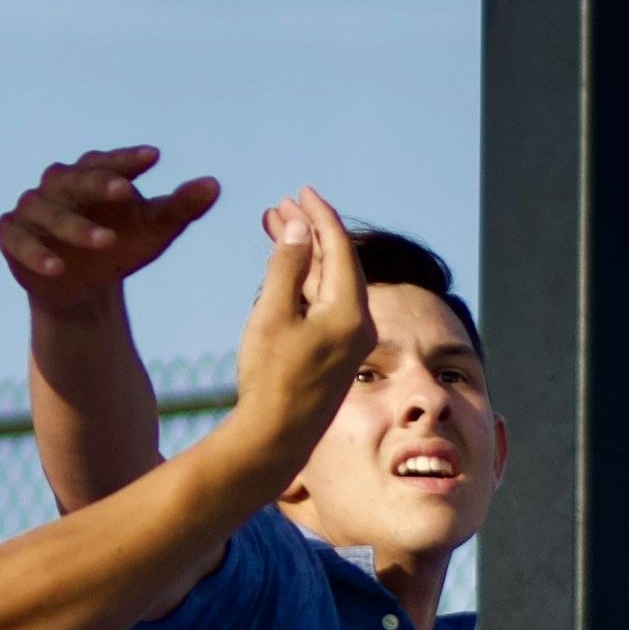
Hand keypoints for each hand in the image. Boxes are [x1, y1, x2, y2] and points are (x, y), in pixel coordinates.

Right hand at [0, 147, 219, 314]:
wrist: (83, 285)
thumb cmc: (122, 245)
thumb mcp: (155, 230)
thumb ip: (181, 207)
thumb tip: (214, 184)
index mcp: (93, 174)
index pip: (109, 161)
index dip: (128, 159)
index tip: (154, 158)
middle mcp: (59, 184)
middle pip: (75, 178)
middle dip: (99, 183)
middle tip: (127, 192)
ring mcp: (32, 208)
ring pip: (47, 210)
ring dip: (75, 225)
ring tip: (105, 241)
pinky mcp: (11, 235)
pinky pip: (18, 239)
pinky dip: (35, 252)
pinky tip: (56, 267)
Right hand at [228, 190, 367, 467]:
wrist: (274, 438)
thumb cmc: (270, 378)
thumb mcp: (272, 314)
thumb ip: (287, 266)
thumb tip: (300, 227)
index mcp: (349, 311)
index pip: (339, 247)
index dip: (319, 215)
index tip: (301, 191)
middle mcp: (358, 324)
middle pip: (337, 262)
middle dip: (308, 231)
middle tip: (279, 208)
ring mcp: (348, 341)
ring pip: (329, 283)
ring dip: (304, 255)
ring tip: (276, 229)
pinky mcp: (335, 354)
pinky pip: (325, 303)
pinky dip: (305, 281)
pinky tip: (286, 272)